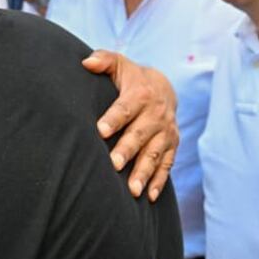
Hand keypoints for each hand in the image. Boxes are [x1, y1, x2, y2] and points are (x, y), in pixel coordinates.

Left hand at [83, 51, 179, 200]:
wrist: (165, 88)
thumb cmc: (132, 80)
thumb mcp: (120, 65)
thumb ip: (104, 60)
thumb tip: (86, 61)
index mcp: (141, 95)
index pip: (125, 109)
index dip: (114, 119)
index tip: (100, 131)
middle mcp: (157, 115)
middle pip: (140, 135)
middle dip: (128, 150)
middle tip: (114, 165)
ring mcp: (166, 133)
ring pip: (155, 154)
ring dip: (144, 172)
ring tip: (132, 190)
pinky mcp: (172, 146)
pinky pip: (167, 165)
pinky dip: (159, 181)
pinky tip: (150, 197)